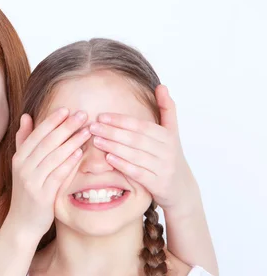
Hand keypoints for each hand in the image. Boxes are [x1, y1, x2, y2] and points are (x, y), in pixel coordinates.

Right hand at [7, 108, 90, 238]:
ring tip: (87, 131)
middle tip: (82, 115)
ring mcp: (31, 181)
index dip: (52, 121)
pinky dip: (68, 162)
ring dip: (72, 141)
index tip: (67, 109)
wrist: (22, 223)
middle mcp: (23, 167)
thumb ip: (24, 141)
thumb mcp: (22, 166)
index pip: (37, 134)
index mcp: (19, 158)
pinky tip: (80, 153)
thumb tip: (26, 116)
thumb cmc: (27, 192)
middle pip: (47, 142)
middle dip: (66, 127)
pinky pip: (57, 175)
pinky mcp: (42, 195)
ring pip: (53, 156)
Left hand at [89, 85, 197, 210]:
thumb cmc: (170, 157)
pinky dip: (123, 165)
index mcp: (168, 136)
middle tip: (93, 127)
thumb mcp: (172, 133)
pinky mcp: (158, 184)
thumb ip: (167, 109)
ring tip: (96, 140)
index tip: (101, 116)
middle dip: (112, 132)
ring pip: (135, 155)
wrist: (182, 189)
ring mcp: (163, 168)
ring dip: (114, 147)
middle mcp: (167, 151)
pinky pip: (138, 173)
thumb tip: (162, 86)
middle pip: (136, 139)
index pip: (141, 126)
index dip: (121, 120)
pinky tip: (108, 158)